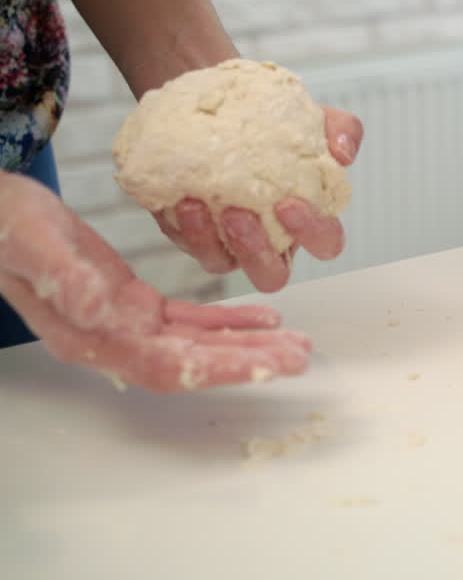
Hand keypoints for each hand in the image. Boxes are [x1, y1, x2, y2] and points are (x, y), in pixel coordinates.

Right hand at [0, 172, 309, 391]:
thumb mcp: (32, 241)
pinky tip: (262, 317)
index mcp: (91, 336)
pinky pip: (190, 320)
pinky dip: (227, 320)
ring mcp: (126, 324)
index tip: (266, 367)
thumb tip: (101, 306)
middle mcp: (114, 340)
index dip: (220, 368)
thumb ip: (65, 277)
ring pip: (199, 343)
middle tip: (301, 356)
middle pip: (195, 361)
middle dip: (249, 362)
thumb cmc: (5, 226)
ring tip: (296, 343)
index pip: (168, 366)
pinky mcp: (135, 303)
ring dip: (248, 345)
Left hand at [153, 106, 362, 292]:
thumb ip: (342, 130)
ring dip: (210, 241)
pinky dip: (183, 227)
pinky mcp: (193, 234)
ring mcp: (229, 241)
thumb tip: (343, 152)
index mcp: (306, 217)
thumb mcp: (313, 116)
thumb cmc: (272, 119)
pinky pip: (187, 244)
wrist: (219, 107)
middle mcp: (269, 238)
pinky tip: (181, 199)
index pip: (325, 243)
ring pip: (224, 266)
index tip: (290, 203)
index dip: (312, 233)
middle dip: (257, 253)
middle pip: (272, 275)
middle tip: (242, 214)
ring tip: (200, 204)